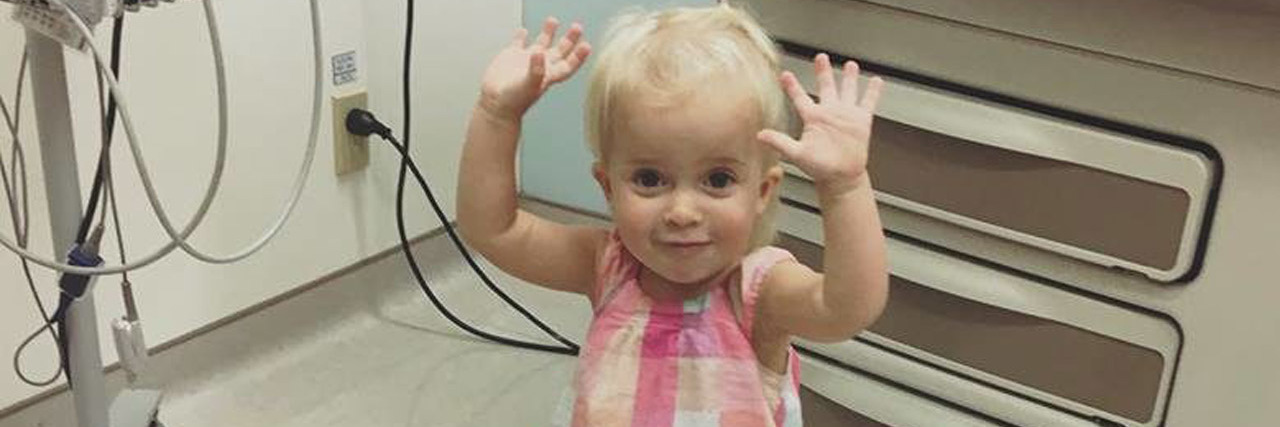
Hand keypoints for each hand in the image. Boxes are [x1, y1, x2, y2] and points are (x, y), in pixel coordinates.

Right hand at [478, 17, 591, 121]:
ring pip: (542, 43)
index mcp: (549, 75)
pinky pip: (519, 43)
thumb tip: (539, 52)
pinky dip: (521, 36)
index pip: (568, 64)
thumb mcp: (529, 85)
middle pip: (560, 51)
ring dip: (548, 32)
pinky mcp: (512, 57)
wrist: (496, 104)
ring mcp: (527, 60)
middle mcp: (541, 66)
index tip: (586, 46)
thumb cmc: (515, 101)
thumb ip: (536, 69)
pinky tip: (524, 30)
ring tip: (553, 21)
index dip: (578, 56)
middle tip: (577, 28)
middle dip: (569, 39)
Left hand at [757, 53, 883, 195]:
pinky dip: (873, 92)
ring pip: (847, 90)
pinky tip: (876, 81)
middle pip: (826, 87)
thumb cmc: (819, 168)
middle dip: (823, 71)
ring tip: (850, 64)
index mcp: (813, 118)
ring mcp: (845, 115)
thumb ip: (780, 142)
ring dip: (849, 78)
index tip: (785, 75)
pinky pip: (868, 102)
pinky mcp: (861, 121)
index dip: (792, 86)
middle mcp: (829, 113)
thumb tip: (760, 135)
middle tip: (820, 57)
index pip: (800, 98)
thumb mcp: (797, 154)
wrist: (841, 177)